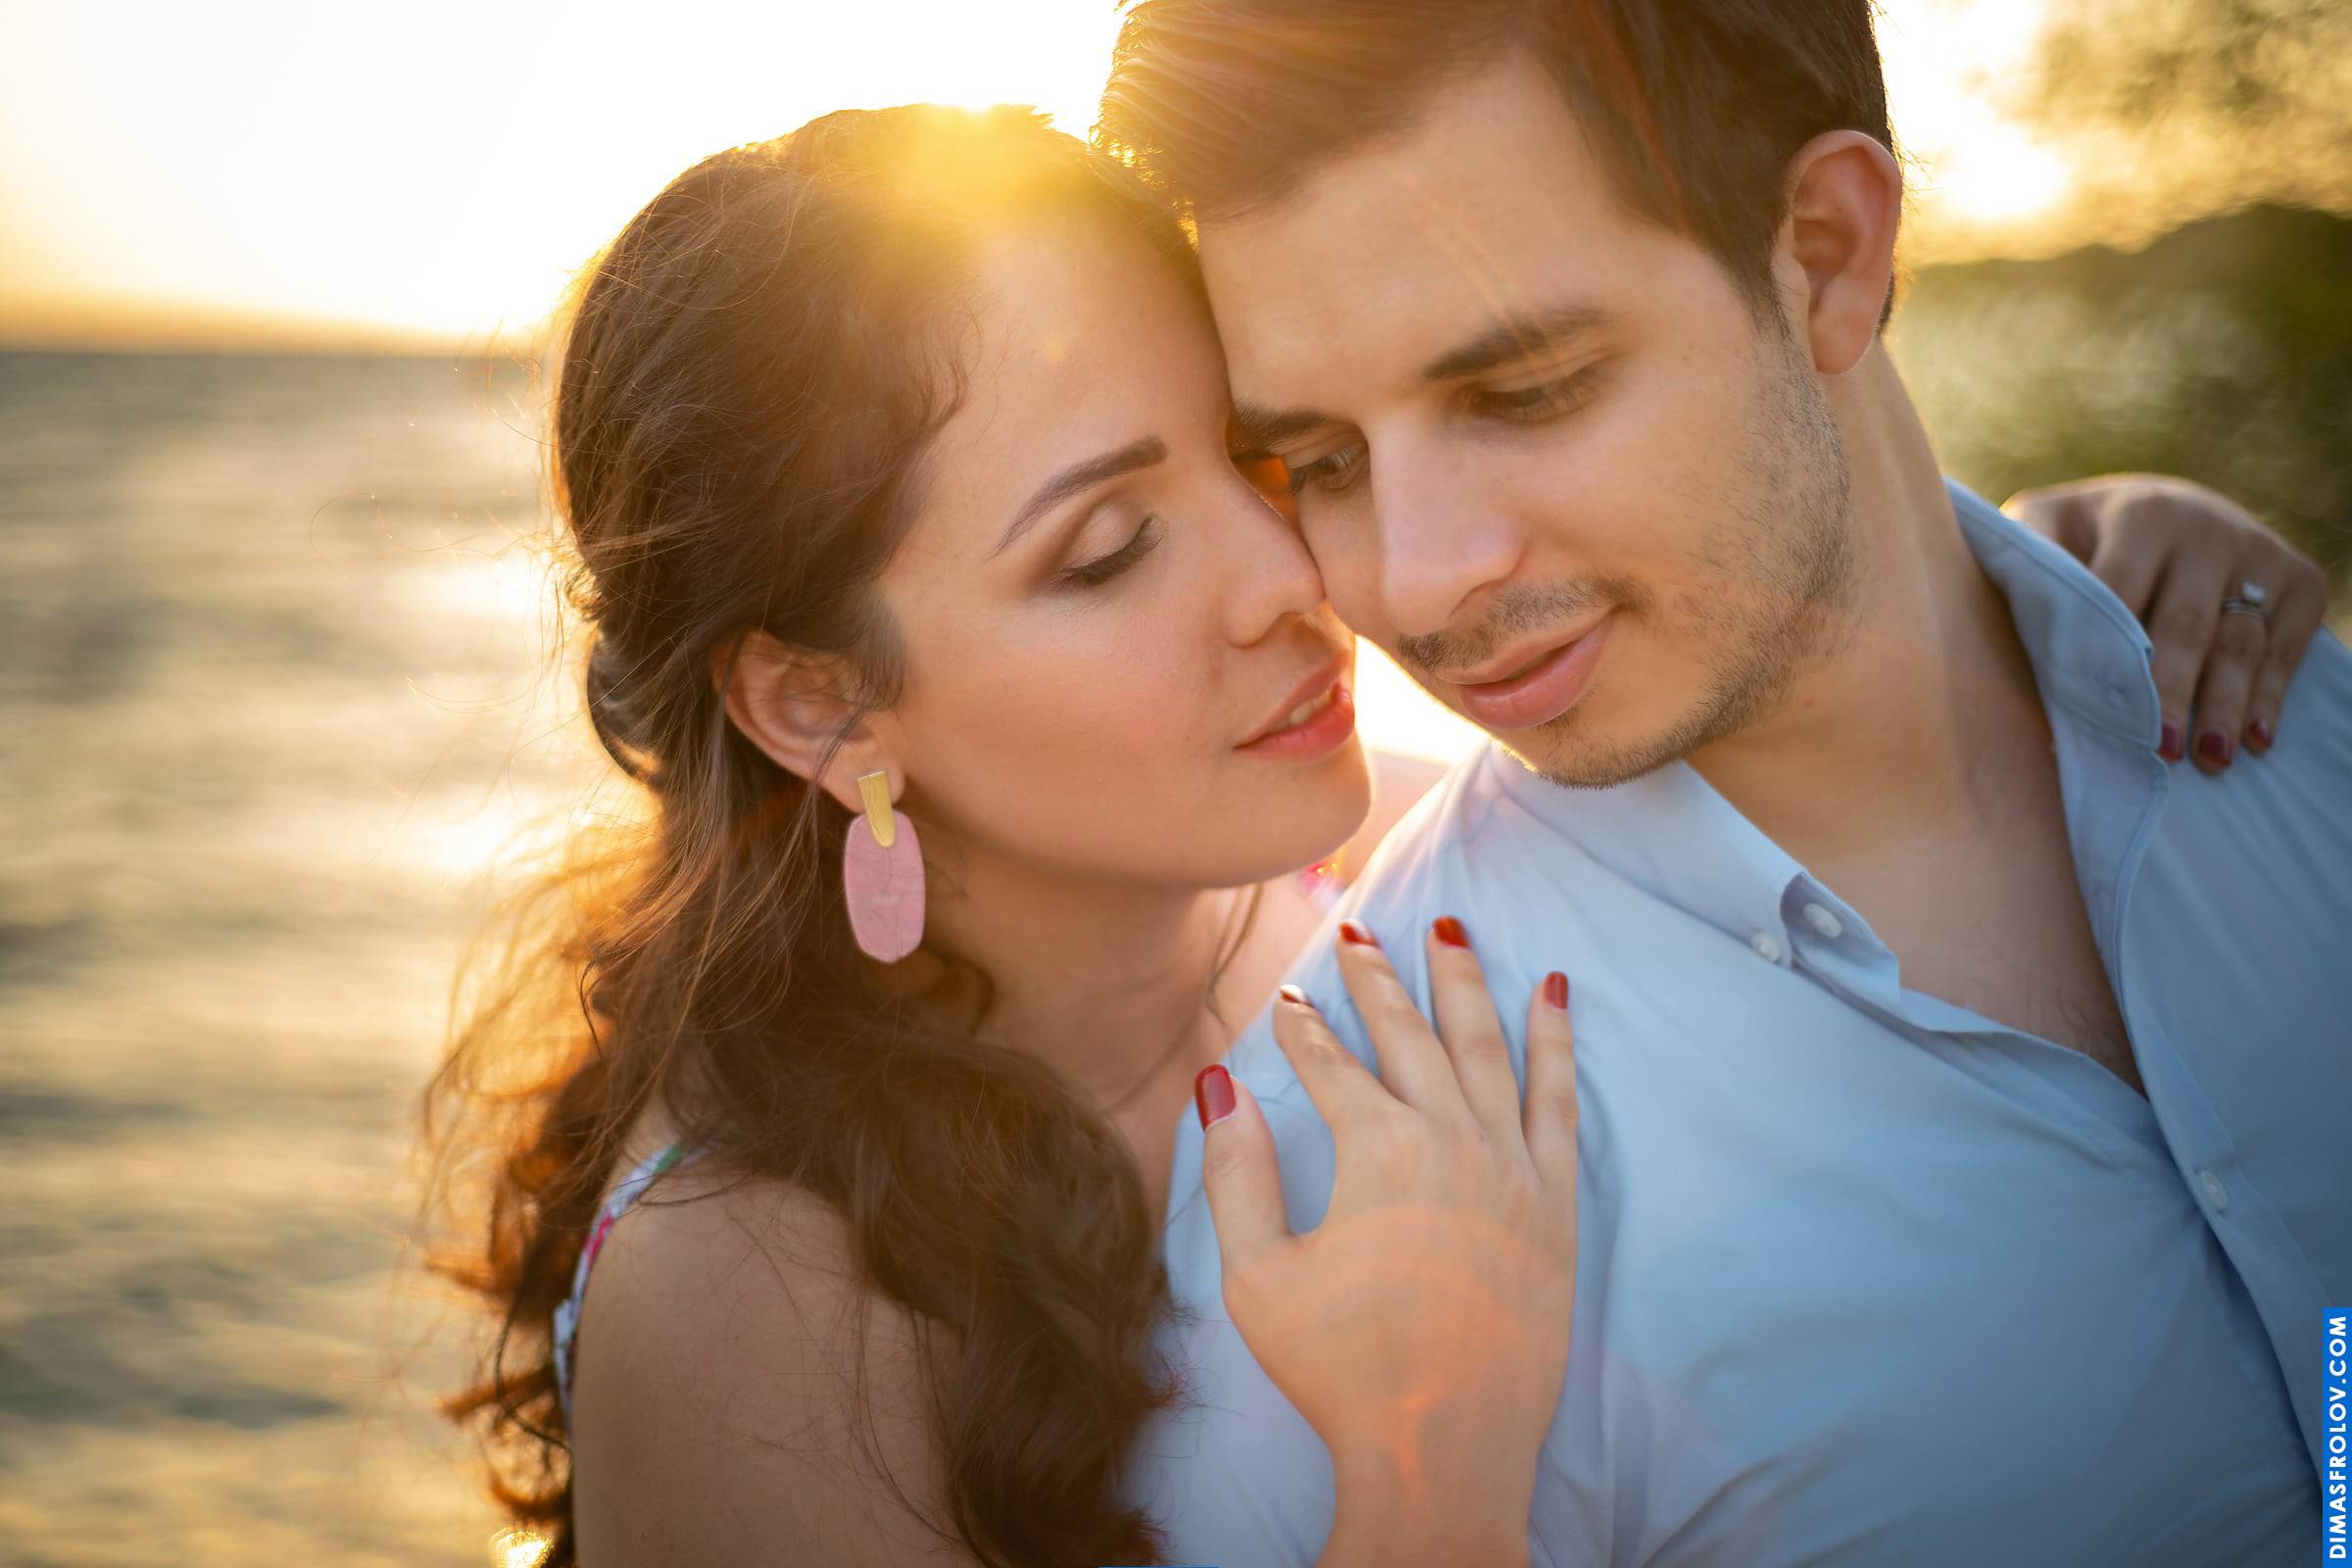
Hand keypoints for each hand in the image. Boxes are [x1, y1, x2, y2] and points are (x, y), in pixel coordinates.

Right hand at [1194, 918, 1576, 1543]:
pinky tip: (1551, 993)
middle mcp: (1452, 1137)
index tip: (1287, 1001)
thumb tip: (1218, 1086)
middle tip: (1356, 932)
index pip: (1330, 1063)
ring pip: (1484, 1046)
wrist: (1443, 1447)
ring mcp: (1513, 1165)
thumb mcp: (1258, 1275)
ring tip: (1449, 926)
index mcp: (1377, 1148)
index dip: (1303, 1029)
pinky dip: (1554, 1040)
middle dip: (1377, 978)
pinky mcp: (1556, 1201)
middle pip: (1408, 1034)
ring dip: (1462, 982)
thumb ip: (1235, 1174)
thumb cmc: (1341, 1369)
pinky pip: (1558, 1098)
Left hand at [2004, 474, 2328, 771]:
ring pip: (2239, 642)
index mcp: (2138, 514)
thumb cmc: (2085, 537)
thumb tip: (1965, 610)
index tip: (2086, 712)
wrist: (2170, 506)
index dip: (2099, 657)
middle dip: (2168, 693)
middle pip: (2181, 627)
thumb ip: (2024, 558)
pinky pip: (2287, 646)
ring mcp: (2255, 552)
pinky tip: (2257, 739)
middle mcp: (2204, 527)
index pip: (2115, 597)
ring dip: (2225, 705)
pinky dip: (2272, 694)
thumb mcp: (2046, 526)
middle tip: (2159, 751)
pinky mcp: (2298, 579)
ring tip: (2210, 759)